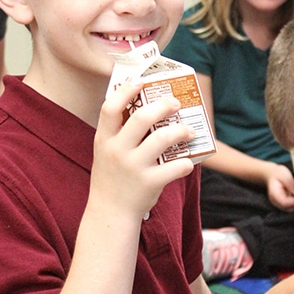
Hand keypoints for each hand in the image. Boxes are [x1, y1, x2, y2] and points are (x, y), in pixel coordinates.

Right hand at [91, 79, 194, 220]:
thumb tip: (148, 109)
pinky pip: (176, 167)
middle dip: (164, 106)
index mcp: (104, 140)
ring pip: (163, 138)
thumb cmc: (112, 178)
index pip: (110, 107)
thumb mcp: (105, 152)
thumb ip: (119, 133)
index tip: (141, 81)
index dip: (126, 91)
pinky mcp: (149, 183)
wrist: (110, 212)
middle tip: (176, 103)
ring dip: (181, 130)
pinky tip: (188, 161)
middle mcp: (117, 151)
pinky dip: (186, 163)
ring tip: (189, 131)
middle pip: (142, 117)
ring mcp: (133, 167)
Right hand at [265, 163, 293, 211]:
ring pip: (291, 208)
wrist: (272, 174)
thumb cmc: (278, 174)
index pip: (284, 203)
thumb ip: (290, 184)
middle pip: (288, 208)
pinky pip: (292, 206)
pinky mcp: (285, 203)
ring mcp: (280, 203)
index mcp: (274, 194)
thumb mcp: (284, 175)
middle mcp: (276, 201)